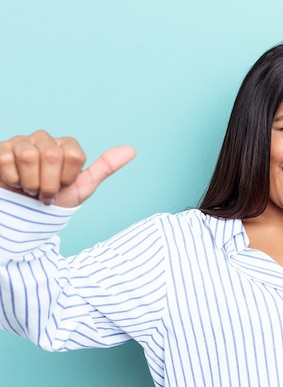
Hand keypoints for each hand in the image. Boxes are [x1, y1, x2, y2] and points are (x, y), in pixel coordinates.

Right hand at [0, 130, 135, 207]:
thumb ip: (106, 167)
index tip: (63, 186)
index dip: (68, 178)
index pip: (74, 156)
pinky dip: (12, 179)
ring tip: (30, 188)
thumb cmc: (56, 199)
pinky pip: (6, 160)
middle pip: (52, 155)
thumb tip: (132, 150)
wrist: (27, 214)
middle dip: (49, 183)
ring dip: (30, 182)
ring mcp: (21, 142)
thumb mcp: (83, 187)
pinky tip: (14, 183)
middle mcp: (45, 138)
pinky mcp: (0, 150)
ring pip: (28, 156)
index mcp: (67, 146)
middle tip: (45, 192)